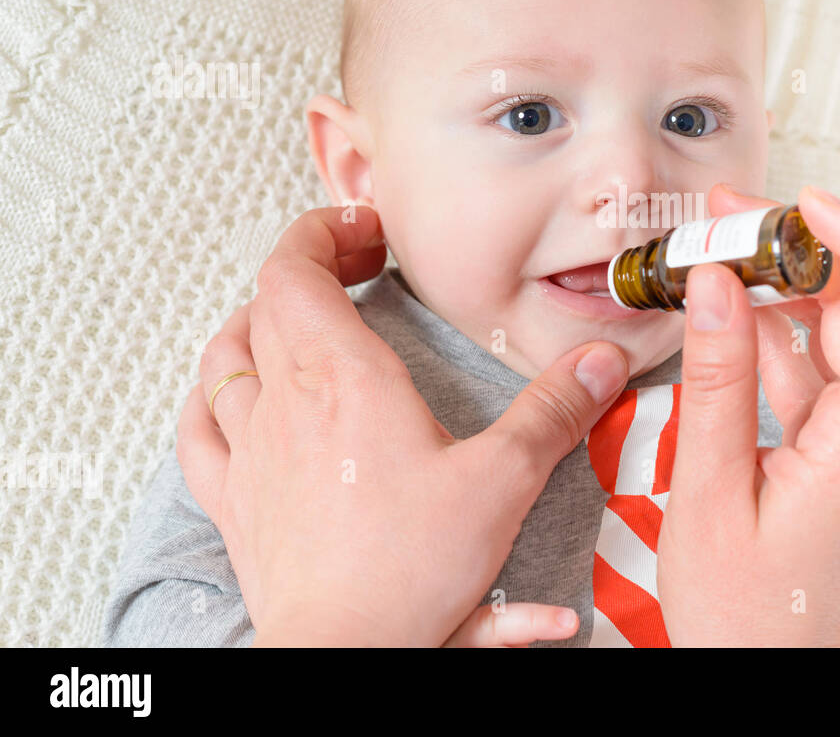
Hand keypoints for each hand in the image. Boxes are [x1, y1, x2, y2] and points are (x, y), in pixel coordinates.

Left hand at [177, 206, 628, 645]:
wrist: (345, 651)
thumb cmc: (409, 571)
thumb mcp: (503, 481)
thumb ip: (553, 413)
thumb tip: (599, 363)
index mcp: (343, 379)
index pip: (293, 268)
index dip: (322, 232)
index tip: (365, 231)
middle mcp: (284, 402)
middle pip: (265, 301)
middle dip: (310, 267)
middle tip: (358, 266)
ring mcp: (249, 451)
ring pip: (223, 357)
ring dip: (255, 321)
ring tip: (294, 318)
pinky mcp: (235, 500)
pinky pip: (198, 427)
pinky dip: (211, 394)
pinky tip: (228, 396)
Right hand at [656, 183, 839, 645]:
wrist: (763, 677)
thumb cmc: (744, 614)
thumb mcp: (707, 492)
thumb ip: (715, 382)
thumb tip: (714, 285)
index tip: (808, 204)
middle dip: (807, 251)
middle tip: (736, 217)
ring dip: (786, 292)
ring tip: (722, 254)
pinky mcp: (837, 458)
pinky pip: (818, 378)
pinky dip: (777, 340)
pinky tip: (734, 318)